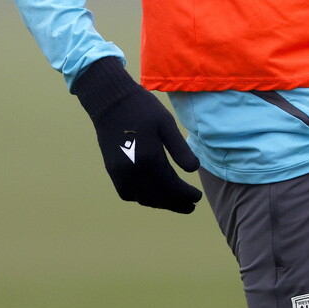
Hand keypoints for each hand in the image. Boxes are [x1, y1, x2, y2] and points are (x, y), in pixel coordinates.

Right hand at [72, 57, 202, 212]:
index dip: (186, 195)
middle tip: (191, 206)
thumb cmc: (143, 109)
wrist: (110, 102)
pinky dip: (142, 198)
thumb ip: (180, 149)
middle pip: (158, 197)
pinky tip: (154, 194)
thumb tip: (193, 170)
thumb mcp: (167, 123)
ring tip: (175, 202)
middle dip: (176, 204)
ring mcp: (120, 173)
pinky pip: (128, 193)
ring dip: (160, 204)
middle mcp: (133, 171)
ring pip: (143, 198)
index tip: (198, 197)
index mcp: (150, 158)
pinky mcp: (112, 171)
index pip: (172, 187)